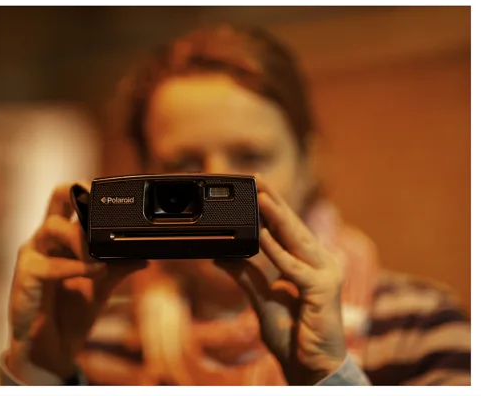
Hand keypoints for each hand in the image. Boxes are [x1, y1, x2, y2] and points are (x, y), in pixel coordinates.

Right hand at [6, 182, 146, 384]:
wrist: (52, 349)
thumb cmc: (71, 313)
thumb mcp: (102, 286)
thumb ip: (119, 267)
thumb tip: (146, 256)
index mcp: (62, 237)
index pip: (71, 199)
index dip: (90, 190)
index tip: (117, 197)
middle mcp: (46, 240)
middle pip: (57, 196)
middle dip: (79, 192)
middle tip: (101, 205)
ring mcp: (32, 256)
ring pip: (52, 227)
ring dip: (80, 239)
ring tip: (100, 257)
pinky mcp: (24, 278)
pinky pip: (47, 266)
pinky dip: (73, 267)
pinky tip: (92, 272)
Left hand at [216, 178, 346, 384]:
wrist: (311, 366)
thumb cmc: (293, 335)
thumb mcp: (261, 299)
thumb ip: (245, 275)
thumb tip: (221, 256)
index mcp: (307, 263)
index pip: (286, 230)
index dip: (271, 208)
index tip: (254, 188)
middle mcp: (319, 263)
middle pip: (292, 227)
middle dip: (273, 202)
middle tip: (256, 178)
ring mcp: (325, 274)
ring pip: (295, 239)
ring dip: (276, 216)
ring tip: (259, 194)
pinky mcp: (322, 290)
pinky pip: (294, 267)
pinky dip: (275, 252)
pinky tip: (260, 236)